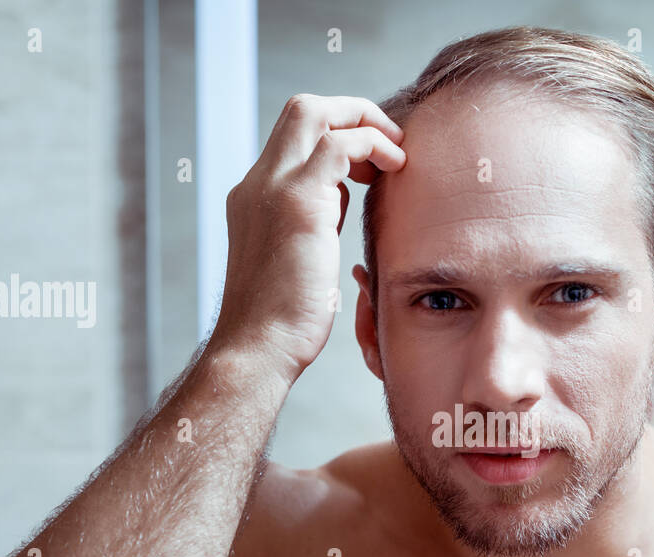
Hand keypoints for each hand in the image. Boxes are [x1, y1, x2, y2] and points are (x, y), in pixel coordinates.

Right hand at [212, 93, 405, 377]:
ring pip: (316, 113)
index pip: (295, 137)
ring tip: (399, 155)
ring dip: (367, 123)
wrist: (258, 349)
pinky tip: (397, 169)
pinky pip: (340, 145)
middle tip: (391, 143)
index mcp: (254, 195)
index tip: (370, 166)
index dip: (337, 137)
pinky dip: (373, 146)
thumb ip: (312, 220)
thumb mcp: (297, 256)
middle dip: (353, 113)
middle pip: (302, 109)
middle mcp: (258, 183)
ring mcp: (273, 188)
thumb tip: (340, 201)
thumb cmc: (282, 321)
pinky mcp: (298, 204)